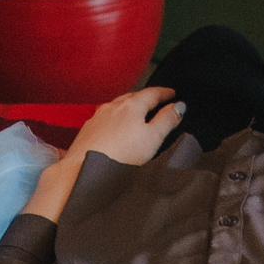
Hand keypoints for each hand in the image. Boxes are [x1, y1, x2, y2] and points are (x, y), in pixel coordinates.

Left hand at [63, 85, 185, 170]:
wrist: (83, 170)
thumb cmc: (119, 157)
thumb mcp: (152, 138)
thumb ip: (167, 120)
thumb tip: (179, 106)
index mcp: (131, 105)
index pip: (152, 93)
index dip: (165, 93)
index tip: (172, 94)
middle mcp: (112, 107)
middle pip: (133, 97)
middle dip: (146, 98)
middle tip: (157, 101)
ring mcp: (97, 117)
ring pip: (117, 106)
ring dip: (129, 106)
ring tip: (137, 113)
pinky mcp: (88, 130)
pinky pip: (105, 118)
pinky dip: (115, 118)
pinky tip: (115, 128)